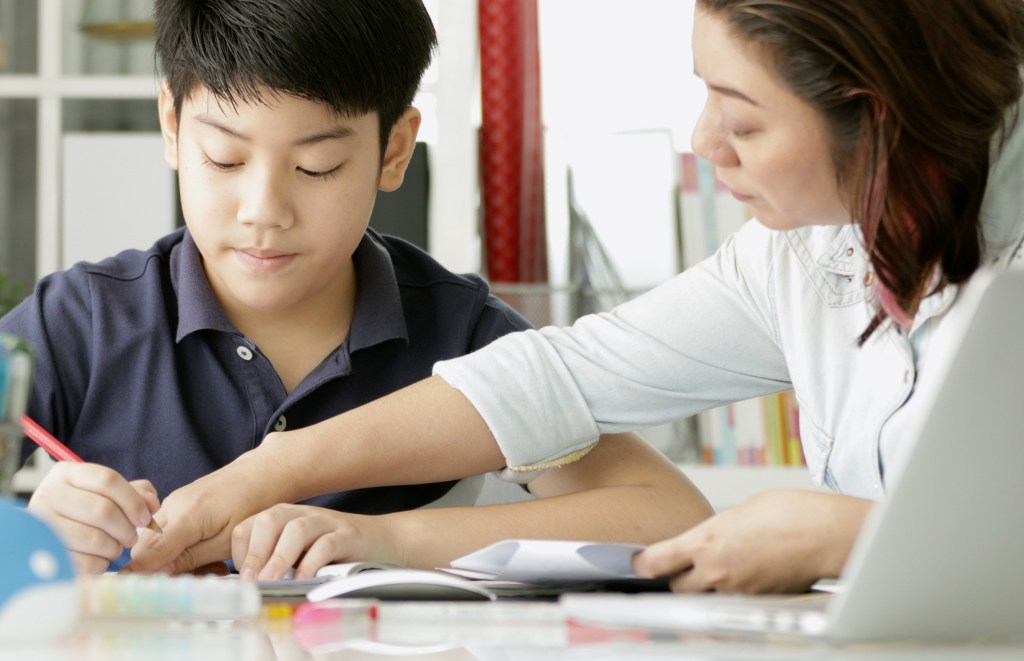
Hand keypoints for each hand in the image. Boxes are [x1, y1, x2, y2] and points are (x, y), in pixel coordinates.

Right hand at [27, 461, 159, 573]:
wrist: (47, 535)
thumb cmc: (85, 511)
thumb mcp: (107, 494)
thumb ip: (136, 493)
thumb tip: (151, 503)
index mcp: (67, 473)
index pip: (108, 480)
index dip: (134, 501)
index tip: (145, 518)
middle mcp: (49, 494)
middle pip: (103, 510)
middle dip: (126, 528)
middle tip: (130, 537)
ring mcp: (42, 524)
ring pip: (94, 538)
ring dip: (114, 547)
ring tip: (115, 547)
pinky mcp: (44, 553)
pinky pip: (84, 561)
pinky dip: (100, 563)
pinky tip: (99, 558)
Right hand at [125, 448, 288, 573]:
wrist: (263, 473)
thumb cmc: (252, 505)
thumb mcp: (227, 541)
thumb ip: (191, 558)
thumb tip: (160, 573)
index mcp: (186, 515)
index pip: (150, 551)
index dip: (140, 573)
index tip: (134, 592)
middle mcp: (173, 506)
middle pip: (146, 549)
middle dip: (163, 570)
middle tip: (197, 579)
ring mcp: (174, 503)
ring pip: (156, 542)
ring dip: (175, 560)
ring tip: (213, 565)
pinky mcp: (179, 504)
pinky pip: (167, 531)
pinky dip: (180, 547)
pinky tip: (208, 554)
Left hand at [232, 504, 397, 579]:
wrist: (383, 541)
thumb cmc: (335, 554)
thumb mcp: (298, 555)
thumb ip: (274, 564)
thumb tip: (246, 589)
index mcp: (283, 518)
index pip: (248, 526)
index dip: (239, 552)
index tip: (244, 580)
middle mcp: (302, 515)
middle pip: (269, 520)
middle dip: (255, 552)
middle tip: (251, 582)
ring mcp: (327, 522)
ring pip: (296, 530)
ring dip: (279, 559)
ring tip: (271, 583)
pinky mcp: (349, 535)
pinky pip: (327, 544)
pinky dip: (312, 563)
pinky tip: (305, 581)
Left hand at [632, 490, 870, 592]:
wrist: (829, 535)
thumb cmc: (793, 514)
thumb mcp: (742, 510)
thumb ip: (718, 529)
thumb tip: (711, 538)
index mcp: (705, 541)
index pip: (655, 562)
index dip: (642, 564)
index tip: (638, 562)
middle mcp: (716, 572)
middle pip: (677, 587)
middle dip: (678, 578)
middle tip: (685, 565)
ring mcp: (737, 592)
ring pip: (705, 599)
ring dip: (707, 588)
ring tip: (724, 568)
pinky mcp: (758, 604)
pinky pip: (734, 602)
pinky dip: (735, 593)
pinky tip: (749, 575)